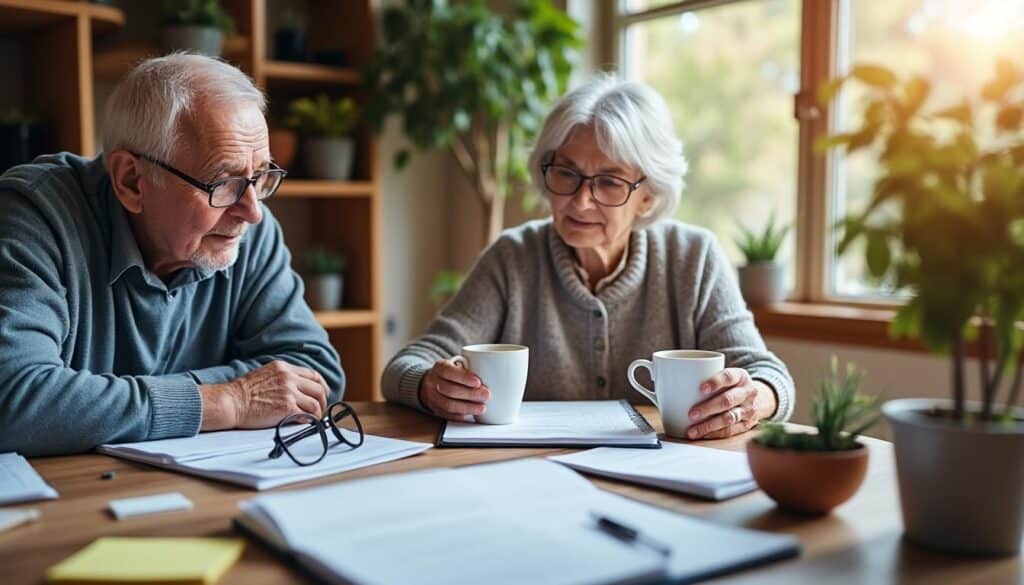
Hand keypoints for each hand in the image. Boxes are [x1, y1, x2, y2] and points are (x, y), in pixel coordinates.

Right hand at [200, 360, 329, 430]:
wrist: (231, 402)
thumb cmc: (243, 392)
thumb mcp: (265, 374)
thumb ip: (283, 378)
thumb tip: (298, 390)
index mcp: (284, 368)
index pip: (313, 375)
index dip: (321, 386)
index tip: (323, 394)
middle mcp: (289, 378)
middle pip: (318, 389)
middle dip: (322, 401)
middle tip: (319, 410)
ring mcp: (289, 393)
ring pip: (316, 404)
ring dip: (317, 413)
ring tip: (312, 419)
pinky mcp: (287, 408)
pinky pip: (308, 416)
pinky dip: (310, 421)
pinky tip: (305, 424)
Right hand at [419, 359, 490, 421]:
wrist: (431, 382)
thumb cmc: (450, 373)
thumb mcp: (457, 364)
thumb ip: (469, 368)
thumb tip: (491, 375)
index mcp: (439, 367)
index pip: (449, 372)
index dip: (464, 378)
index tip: (478, 382)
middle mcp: (433, 382)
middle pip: (450, 390)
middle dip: (471, 394)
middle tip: (486, 395)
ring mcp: (432, 397)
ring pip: (448, 405)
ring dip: (467, 408)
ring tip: (482, 408)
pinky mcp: (436, 410)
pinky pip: (447, 415)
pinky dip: (460, 416)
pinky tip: (471, 415)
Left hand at [685, 368, 776, 439]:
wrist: (757, 398)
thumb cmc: (730, 386)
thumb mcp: (723, 375)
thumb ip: (702, 376)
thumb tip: (666, 380)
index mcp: (740, 376)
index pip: (729, 377)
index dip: (715, 382)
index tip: (701, 389)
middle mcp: (748, 392)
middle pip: (728, 400)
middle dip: (708, 408)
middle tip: (691, 414)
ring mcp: (749, 409)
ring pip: (729, 418)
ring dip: (709, 425)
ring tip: (692, 430)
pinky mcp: (748, 424)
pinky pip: (731, 431)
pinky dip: (715, 434)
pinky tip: (702, 435)